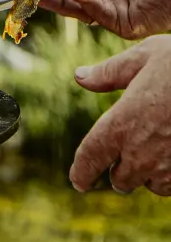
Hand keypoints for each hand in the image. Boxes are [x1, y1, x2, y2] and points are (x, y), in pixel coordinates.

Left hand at [70, 36, 170, 193]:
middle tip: (124, 156)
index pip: (90, 158)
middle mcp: (141, 152)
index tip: (79, 181)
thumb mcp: (143, 56)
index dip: (81, 172)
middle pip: (121, 181)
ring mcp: (168, 166)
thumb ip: (109, 72)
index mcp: (120, 123)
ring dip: (148, 174)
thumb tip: (80, 77)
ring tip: (155, 151)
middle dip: (120, 170)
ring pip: (151, 185)